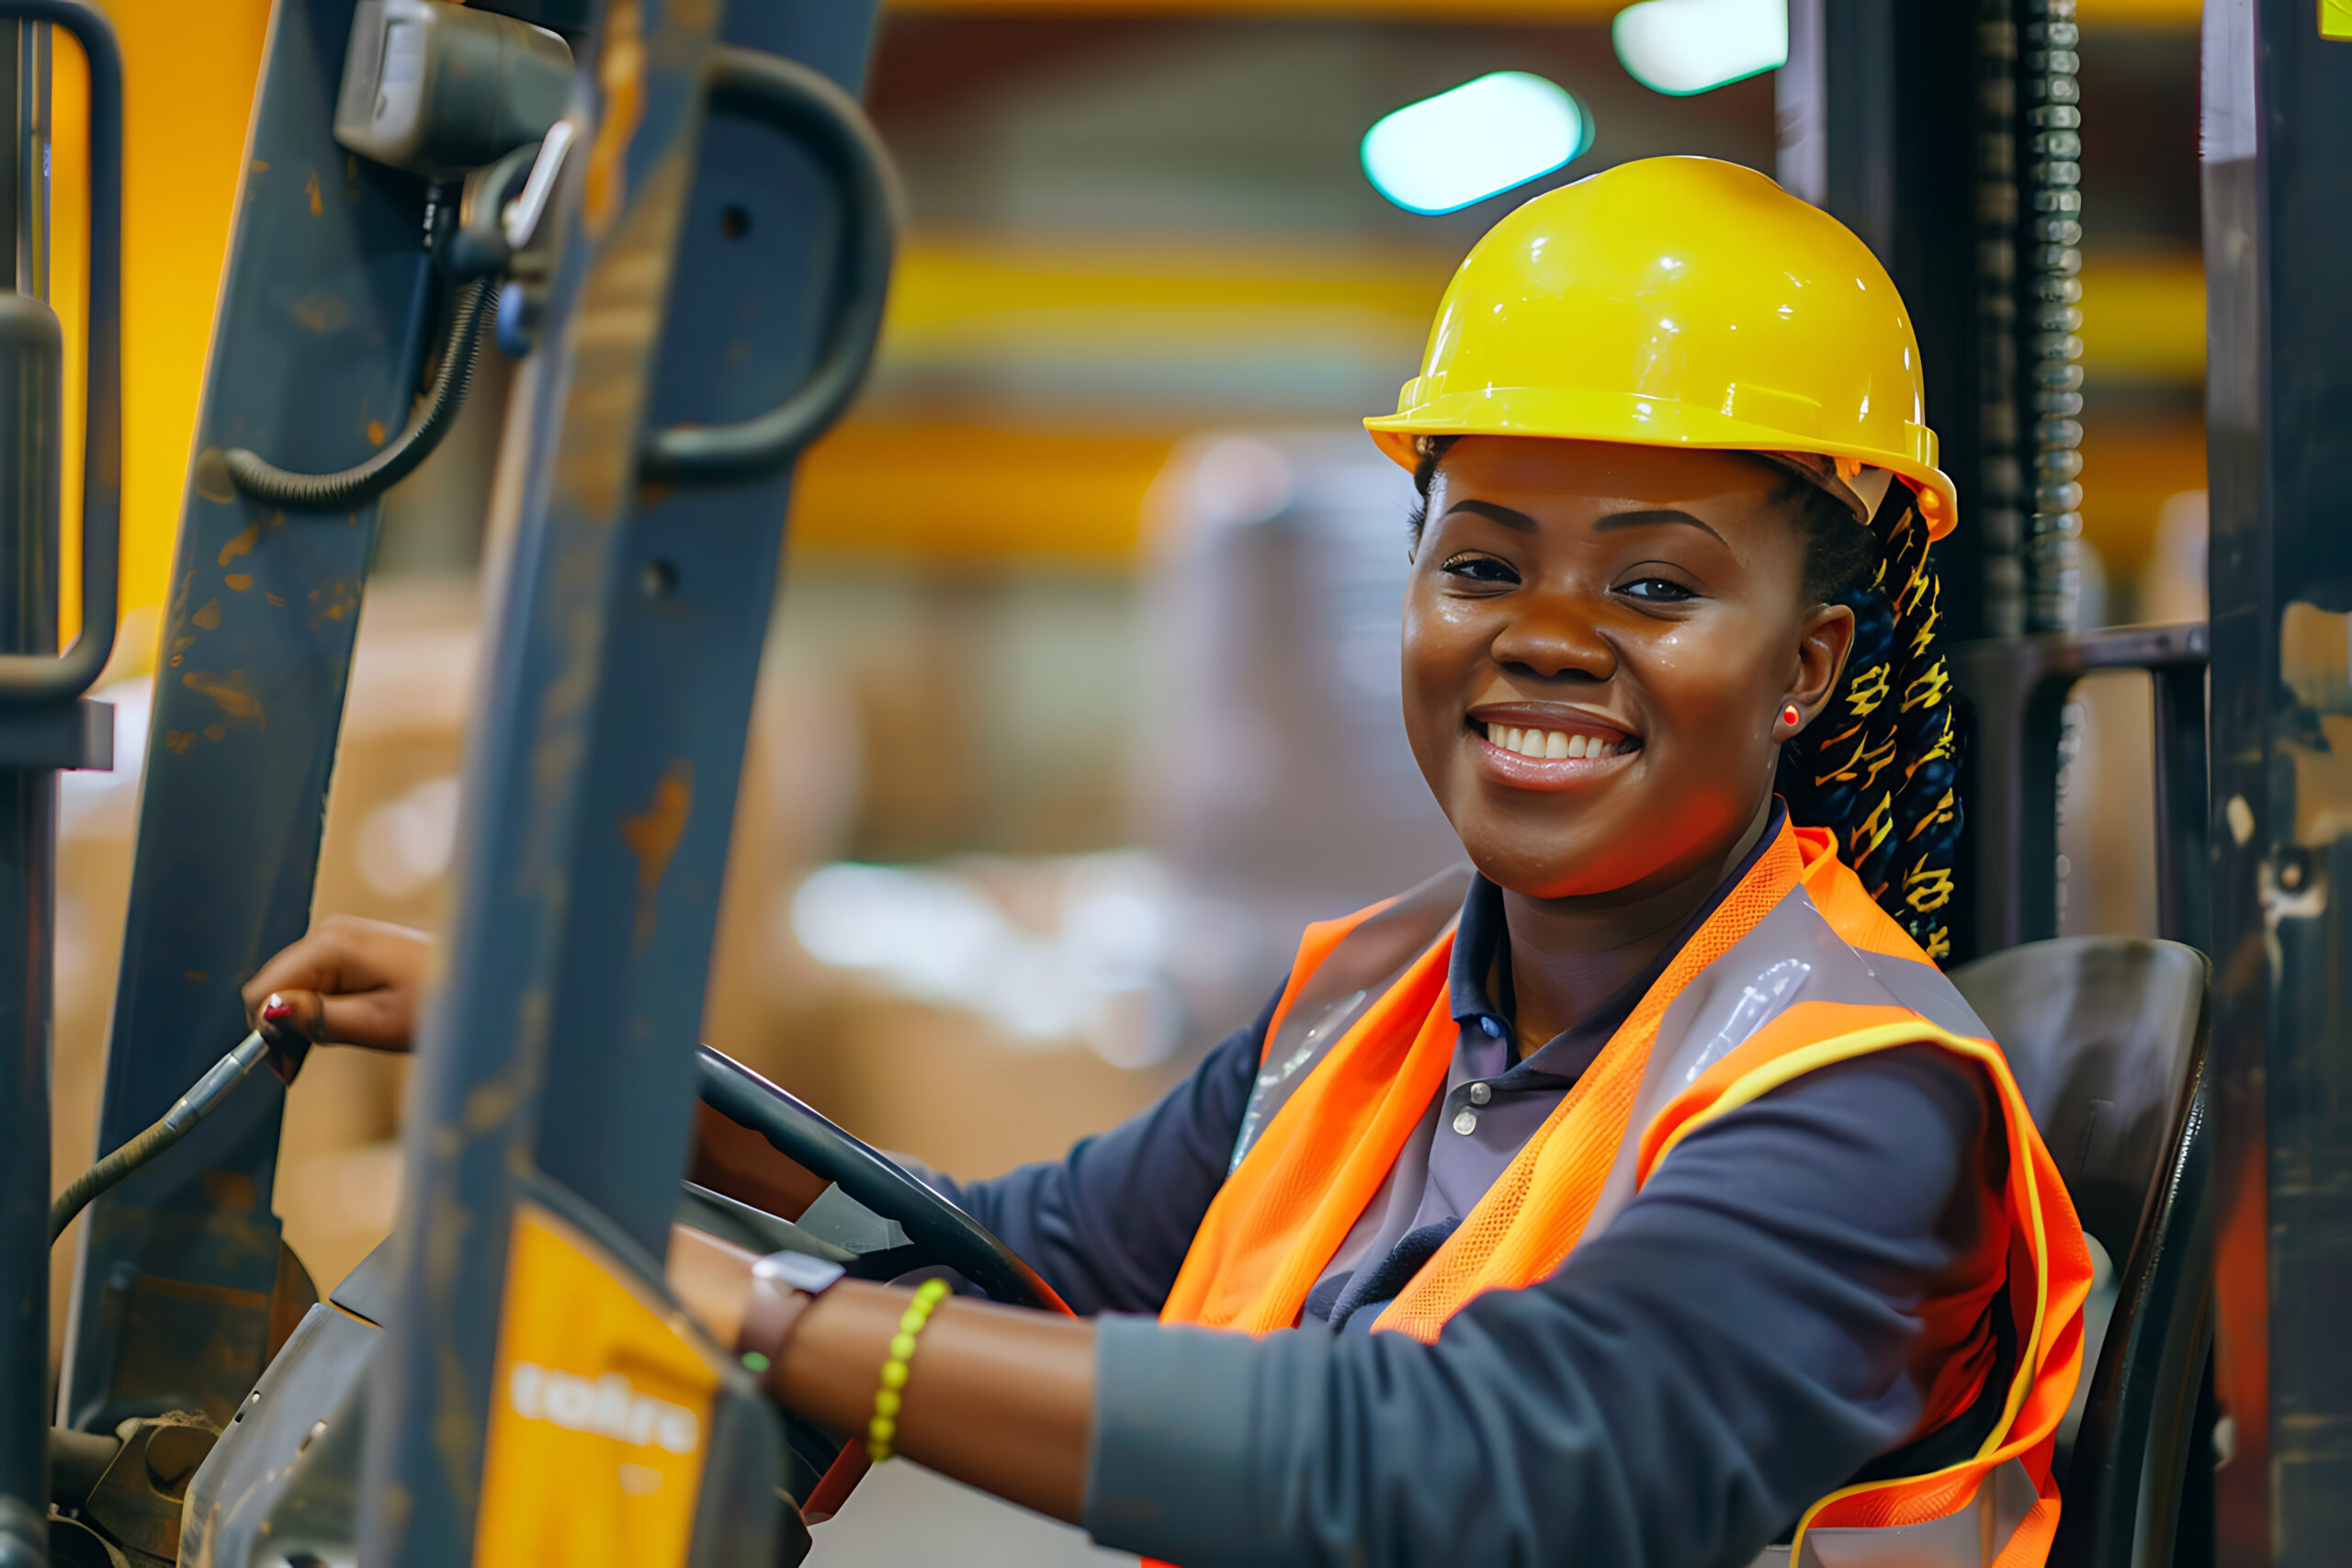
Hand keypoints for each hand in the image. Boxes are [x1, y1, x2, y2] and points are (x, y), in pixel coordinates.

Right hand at [241, 915, 432, 1081]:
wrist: (480, 983)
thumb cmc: (436, 1005)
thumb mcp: (376, 1023)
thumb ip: (319, 1018)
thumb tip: (268, 1013)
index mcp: (331, 945)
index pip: (263, 990)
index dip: (267, 1031)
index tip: (286, 1066)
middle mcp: (329, 934)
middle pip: (274, 988)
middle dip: (280, 1029)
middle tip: (296, 1069)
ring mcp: (339, 940)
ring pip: (291, 989)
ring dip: (297, 1025)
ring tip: (311, 1058)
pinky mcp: (349, 952)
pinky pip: (314, 984)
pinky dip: (314, 1012)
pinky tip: (330, 1033)